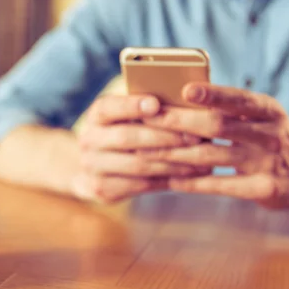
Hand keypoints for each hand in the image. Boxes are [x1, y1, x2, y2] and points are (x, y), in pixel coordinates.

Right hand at [72, 94, 208, 202]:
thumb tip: (187, 99)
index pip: (109, 107)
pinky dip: (166, 180)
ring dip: (171, 163)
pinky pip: (139, 185)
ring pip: (137, 165)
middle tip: (195, 137)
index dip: (131, 105)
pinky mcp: (102, 189)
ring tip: (200, 160)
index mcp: (96, 116)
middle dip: (163, 137)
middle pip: (126, 137)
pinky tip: (187, 176)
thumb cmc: (124, 132)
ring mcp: (92, 166)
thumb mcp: (127, 116)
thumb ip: (149, 108)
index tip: (156, 104)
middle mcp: (88, 140)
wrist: (95, 167)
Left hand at [140, 83, 288, 207]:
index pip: (236, 98)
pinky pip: (220, 185)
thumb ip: (228, 109)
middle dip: (178, 121)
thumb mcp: (260, 118)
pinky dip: (192, 182)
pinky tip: (170, 180)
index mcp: (266, 109)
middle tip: (147, 119)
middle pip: (217, 125)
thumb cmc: (269, 141)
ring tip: (145, 152)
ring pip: (211, 156)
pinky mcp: (263, 189)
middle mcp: (269, 133)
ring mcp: (267, 162)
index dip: (211, 94)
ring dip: (174, 154)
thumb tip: (178, 95)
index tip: (185, 90)